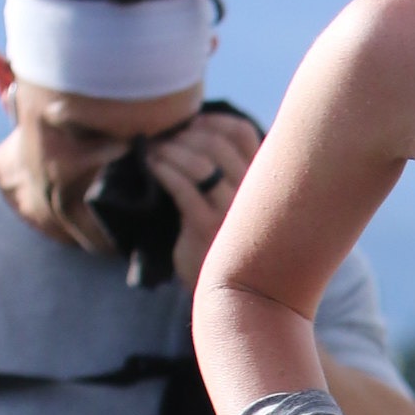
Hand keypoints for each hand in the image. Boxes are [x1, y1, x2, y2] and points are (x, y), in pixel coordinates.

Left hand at [146, 107, 262, 288]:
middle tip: (165, 137)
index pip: (243, 133)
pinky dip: (163, 170)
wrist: (224, 292)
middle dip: (186, 134)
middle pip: (217, 144)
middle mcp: (253, 196)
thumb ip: (231, 172)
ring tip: (153, 149)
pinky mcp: (205, 228)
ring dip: (171, 150)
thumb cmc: (224, 241)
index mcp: (263, 184)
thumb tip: (197, 130)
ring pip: (200, 163)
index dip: (214, 122)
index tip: (192, 122)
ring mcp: (230, 212)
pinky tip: (151, 165)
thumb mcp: (236, 203)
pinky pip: (183, 188)